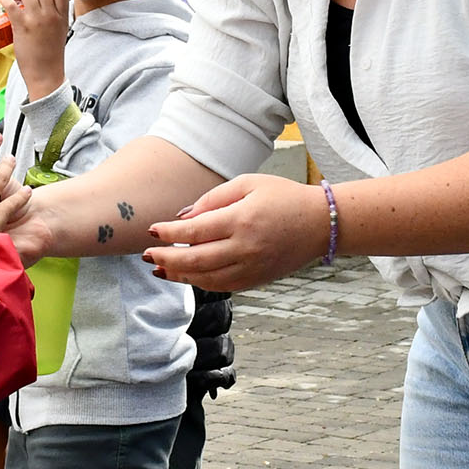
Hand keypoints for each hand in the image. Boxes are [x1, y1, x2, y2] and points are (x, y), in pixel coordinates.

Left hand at [4, 0, 70, 99]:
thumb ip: (54, 15)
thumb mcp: (60, 31)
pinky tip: (4, 2)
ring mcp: (37, 20)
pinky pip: (11, 3)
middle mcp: (51, 15)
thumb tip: (39, 3)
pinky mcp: (22, 26)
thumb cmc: (51, 56)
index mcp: (62, 16)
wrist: (46, 75)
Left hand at [142, 174, 329, 292]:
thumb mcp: (247, 183)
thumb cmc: (283, 196)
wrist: (322, 223)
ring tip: (159, 268)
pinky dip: (200, 282)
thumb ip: (212, 200)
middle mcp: (245, 248)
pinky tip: (186, 275)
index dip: (169, 234)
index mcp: (241, 219)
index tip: (152, 231)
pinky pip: (221, 285)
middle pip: (195, 260)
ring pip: (206, 278)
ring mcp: (252, 267)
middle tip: (147, 254)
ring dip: (179, 275)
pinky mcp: (257, 280)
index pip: (194, 232)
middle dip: (166, 259)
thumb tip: (182, 218)